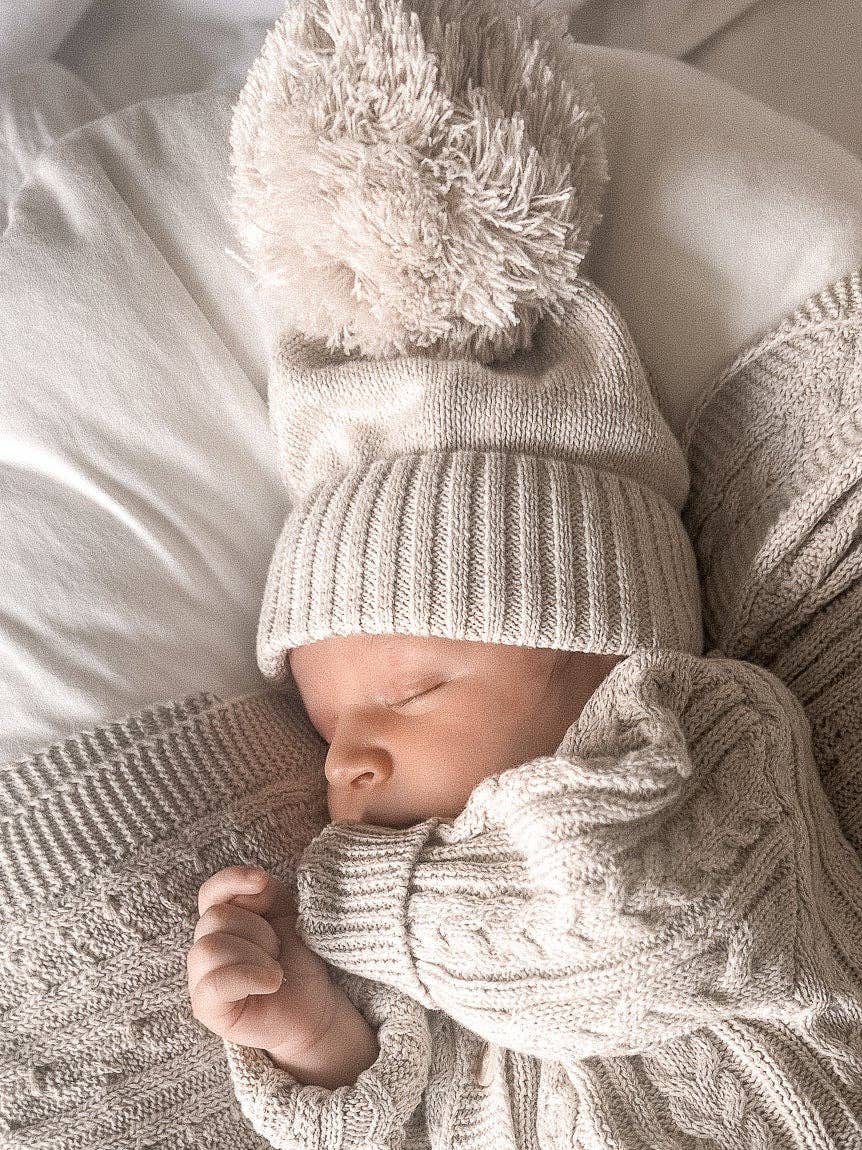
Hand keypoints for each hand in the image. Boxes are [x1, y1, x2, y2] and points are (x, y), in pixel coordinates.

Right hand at [187, 864, 339, 1061]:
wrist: (313, 1005)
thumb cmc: (297, 959)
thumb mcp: (286, 913)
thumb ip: (266, 892)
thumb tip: (252, 887)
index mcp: (222, 922)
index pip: (209, 892)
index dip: (231, 881)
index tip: (261, 882)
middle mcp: (204, 946)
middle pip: (216, 918)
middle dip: (258, 931)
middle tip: (278, 951)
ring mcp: (200, 978)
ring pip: (211, 948)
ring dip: (256, 956)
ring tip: (274, 971)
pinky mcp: (205, 1008)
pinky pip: (216, 983)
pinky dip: (249, 977)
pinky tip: (270, 984)